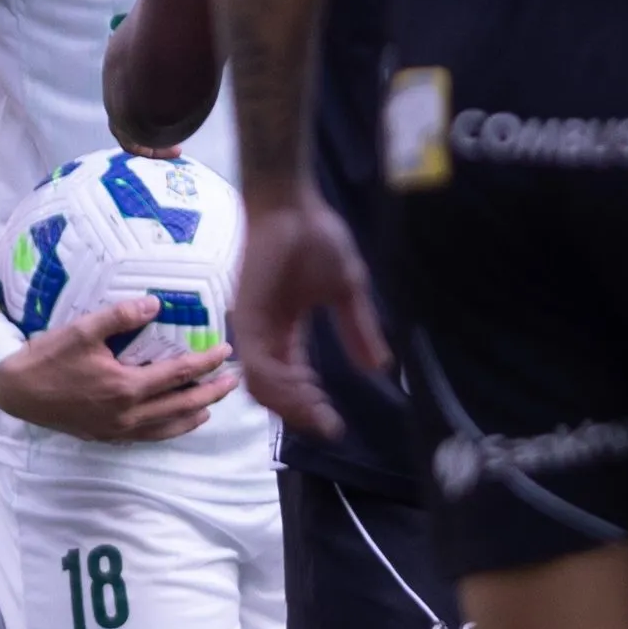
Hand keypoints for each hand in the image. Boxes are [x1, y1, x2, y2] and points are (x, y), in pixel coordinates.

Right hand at [0, 295, 237, 442]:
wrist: (15, 391)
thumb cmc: (48, 358)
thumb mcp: (83, 330)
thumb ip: (121, 316)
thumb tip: (156, 304)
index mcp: (125, 387)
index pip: (178, 374)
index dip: (206, 362)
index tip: (225, 351)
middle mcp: (127, 414)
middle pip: (182, 405)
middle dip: (212, 392)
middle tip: (233, 381)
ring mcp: (117, 429)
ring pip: (168, 426)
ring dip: (194, 415)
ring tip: (213, 405)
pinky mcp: (106, 436)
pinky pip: (149, 436)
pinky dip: (170, 430)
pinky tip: (178, 422)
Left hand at [232, 191, 389, 439]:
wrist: (292, 203)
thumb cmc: (316, 237)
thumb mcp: (346, 291)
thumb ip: (357, 330)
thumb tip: (379, 367)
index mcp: (286, 332)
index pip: (294, 381)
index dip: (310, 406)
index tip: (334, 425)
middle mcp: (266, 335)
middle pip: (273, 392)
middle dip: (299, 413)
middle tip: (325, 424)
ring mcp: (254, 326)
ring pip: (262, 385)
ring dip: (289, 403)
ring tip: (316, 411)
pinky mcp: (248, 315)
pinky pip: (258, 363)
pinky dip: (279, 382)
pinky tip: (304, 390)